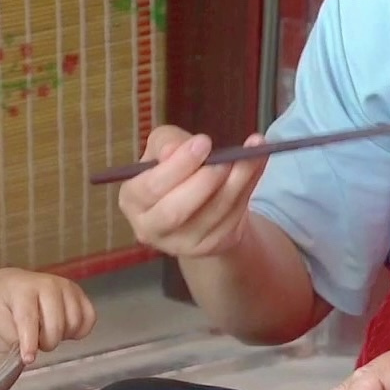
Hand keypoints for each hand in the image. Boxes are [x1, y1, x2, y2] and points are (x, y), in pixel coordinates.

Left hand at [0, 268, 97, 357]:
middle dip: (46, 342)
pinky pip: (89, 319)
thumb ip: (10, 334)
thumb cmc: (3, 306)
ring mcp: (67, 287)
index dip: (30, 342)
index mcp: (22, 289)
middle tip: (36, 341)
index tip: (28, 359)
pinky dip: (79, 331)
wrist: (12, 288)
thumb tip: (29, 346)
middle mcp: (48, 283)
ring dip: (61, 336)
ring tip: (47, 333)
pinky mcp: (80, 293)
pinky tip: (64, 330)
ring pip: (74, 323)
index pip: (29, 319)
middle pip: (56, 325)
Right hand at [114, 126, 268, 261]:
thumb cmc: (174, 170)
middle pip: (175, 211)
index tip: (204, 142)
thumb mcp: (164, 147)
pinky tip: (256, 164)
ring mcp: (182, 244)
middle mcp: (152, 228)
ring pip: (212, 214)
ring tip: (249, 155)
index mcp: (132, 201)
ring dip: (235, 182)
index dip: (177, 166)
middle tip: (224, 159)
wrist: (195, 203)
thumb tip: (174, 150)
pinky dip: (249, 187)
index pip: (150, 188)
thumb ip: (166, 142)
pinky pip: (234, 218)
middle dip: (203, 182)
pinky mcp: (212, 246)